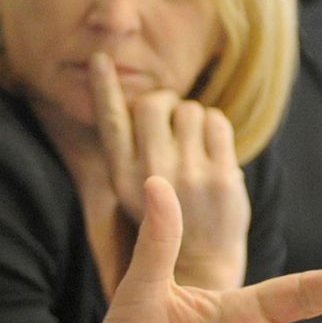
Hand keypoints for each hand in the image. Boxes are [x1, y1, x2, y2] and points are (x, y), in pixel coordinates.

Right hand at [90, 53, 248, 289]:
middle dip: (164, 102)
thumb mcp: (132, 190)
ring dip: (193, 117)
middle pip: (152, 103)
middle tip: (171, 120)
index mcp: (122, 179)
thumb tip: (138, 100)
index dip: (104, 88)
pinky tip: (212, 150)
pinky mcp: (221, 178)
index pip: (110, 122)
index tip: (100, 58)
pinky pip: (217, 122)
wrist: (201, 264)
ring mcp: (188, 177)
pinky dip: (216, 128)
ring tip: (193, 145)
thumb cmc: (166, 218)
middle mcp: (151, 176)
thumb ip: (132, 149)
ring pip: (189, 109)